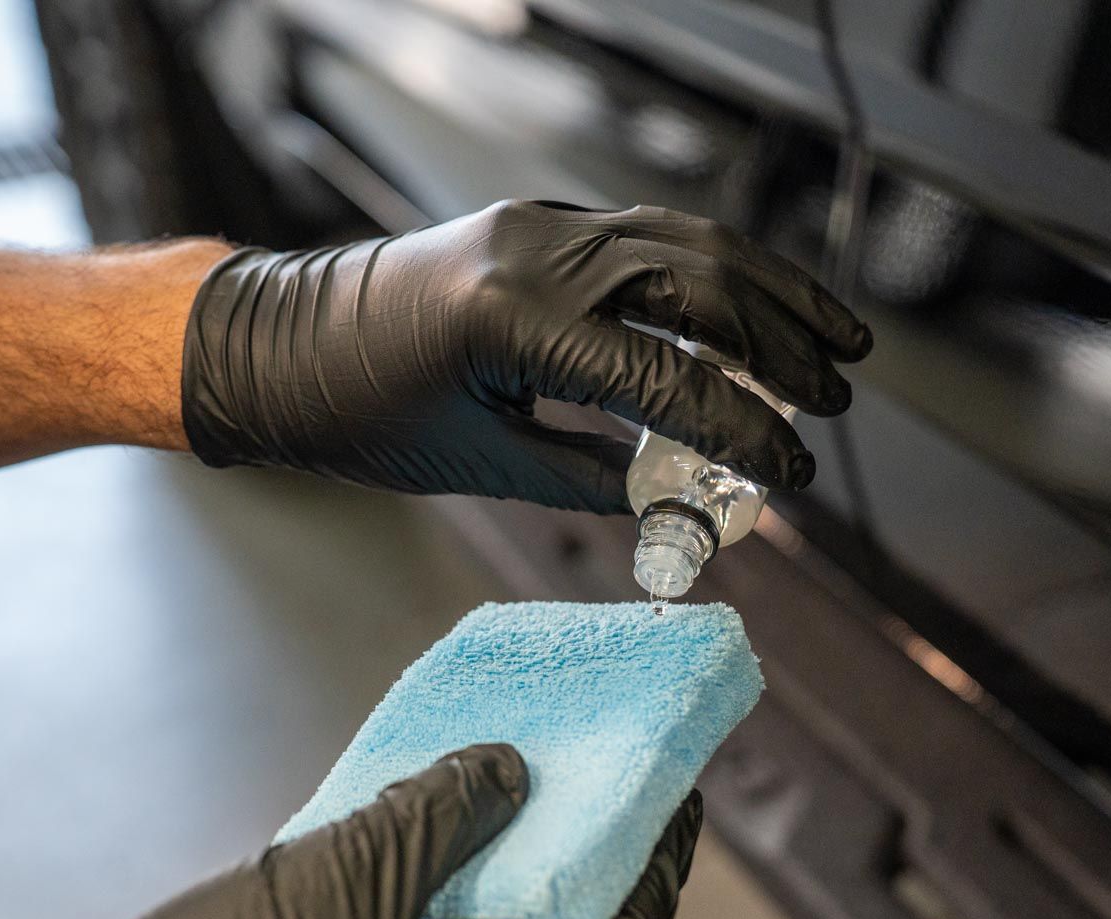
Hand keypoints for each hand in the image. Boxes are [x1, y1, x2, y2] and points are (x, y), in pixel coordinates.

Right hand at [0, 744, 699, 918]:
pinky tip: (424, 834)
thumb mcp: (342, 883)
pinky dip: (436, 905)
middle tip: (589, 766)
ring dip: (495, 873)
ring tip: (507, 779)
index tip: (678, 783)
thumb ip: (442, 815)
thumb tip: (510, 773)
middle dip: (571, 854)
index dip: (657, 858)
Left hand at [181, 200, 871, 509]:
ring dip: (773, 293)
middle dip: (782, 346)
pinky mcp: (543, 222)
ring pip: (690, 242)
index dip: (743, 432)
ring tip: (836, 341)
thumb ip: (588, 481)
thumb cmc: (358, 412)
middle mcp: (537, 253)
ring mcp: (541, 225)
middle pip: (701, 285)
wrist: (275, 345)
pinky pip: (654, 234)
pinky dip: (719, 271)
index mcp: (513, 321)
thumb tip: (679, 504)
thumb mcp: (479, 464)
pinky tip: (759, 306)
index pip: (666, 378)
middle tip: (835, 400)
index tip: (793, 473)